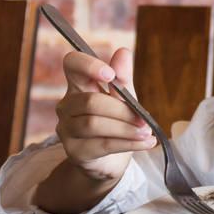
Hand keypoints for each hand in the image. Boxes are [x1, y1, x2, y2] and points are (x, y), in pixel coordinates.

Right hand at [54, 48, 154, 182]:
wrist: (110, 160)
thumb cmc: (116, 123)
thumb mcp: (124, 99)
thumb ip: (123, 79)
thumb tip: (123, 52)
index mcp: (78, 86)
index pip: (72, 65)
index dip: (88, 65)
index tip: (111, 74)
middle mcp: (66, 106)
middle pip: (91, 102)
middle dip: (122, 110)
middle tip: (144, 119)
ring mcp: (66, 129)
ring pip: (94, 124)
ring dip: (126, 128)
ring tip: (147, 133)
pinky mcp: (74, 151)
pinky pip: (102, 145)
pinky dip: (129, 143)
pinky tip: (146, 142)